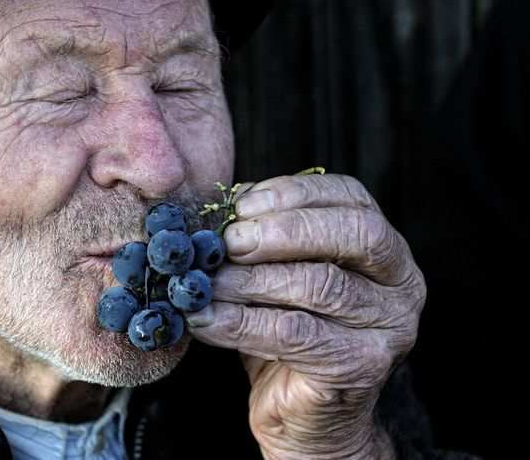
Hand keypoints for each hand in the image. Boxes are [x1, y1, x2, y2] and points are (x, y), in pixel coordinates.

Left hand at [186, 174, 425, 458]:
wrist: (304, 414)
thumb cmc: (290, 331)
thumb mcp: (282, 271)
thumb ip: (265, 236)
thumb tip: (223, 207)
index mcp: (385, 247)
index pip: (350, 198)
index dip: (295, 194)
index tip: (242, 204)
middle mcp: (402, 283)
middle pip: (351, 234)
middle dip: (283, 232)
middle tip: (229, 242)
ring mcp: (390, 327)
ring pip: (319, 285)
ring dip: (251, 280)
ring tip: (207, 282)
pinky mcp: (363, 366)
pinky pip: (294, 333)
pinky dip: (241, 323)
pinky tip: (206, 319)